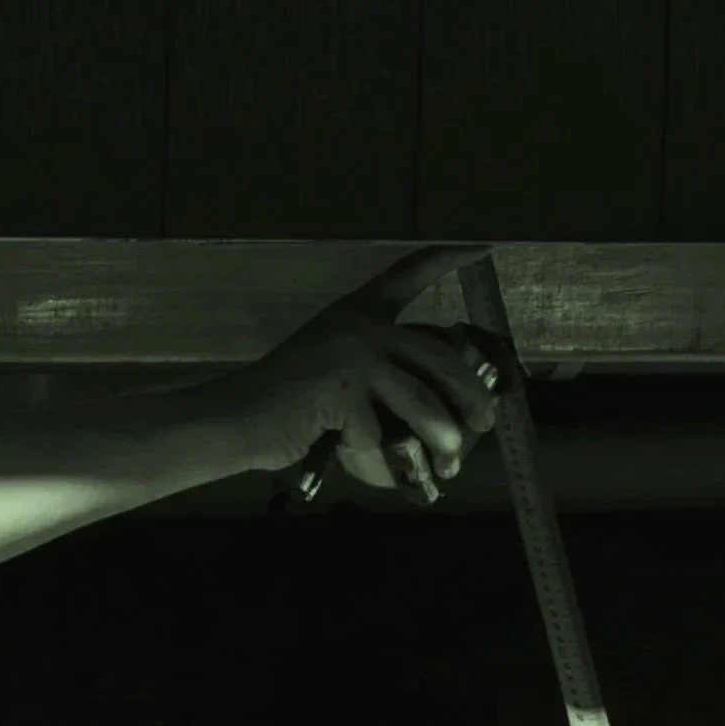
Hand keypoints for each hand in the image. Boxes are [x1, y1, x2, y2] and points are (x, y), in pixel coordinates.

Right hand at [221, 245, 502, 493]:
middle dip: (471, 394)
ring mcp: (353, 357)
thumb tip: (444, 409)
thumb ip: (382, 375)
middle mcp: (361, 326)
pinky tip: (390, 479)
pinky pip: (384, 438)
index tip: (483, 246)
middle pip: (439, 354)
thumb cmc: (287, 404)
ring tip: (452, 463)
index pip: (409, 273)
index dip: (447, 258)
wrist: (238, 418)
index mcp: (360, 312)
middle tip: (486, 422)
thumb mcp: (337, 372)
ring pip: (423, 401)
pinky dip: (389, 467)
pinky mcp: (344, 394)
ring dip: (443, 438)